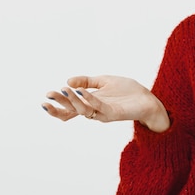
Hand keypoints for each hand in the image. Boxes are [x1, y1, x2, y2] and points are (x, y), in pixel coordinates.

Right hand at [42, 75, 169, 131]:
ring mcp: (104, 113)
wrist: (148, 98)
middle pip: (72, 110)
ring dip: (72, 101)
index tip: (45, 97)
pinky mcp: (114, 113)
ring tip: (64, 90)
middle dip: (60, 103)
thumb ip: (86, 81)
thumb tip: (68, 81)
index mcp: (91, 103)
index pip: (70, 109)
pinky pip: (99, 107)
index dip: (57, 106)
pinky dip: (89, 99)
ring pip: (83, 110)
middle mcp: (95, 110)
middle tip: (50, 94)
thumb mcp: (104, 81)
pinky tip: (82, 92)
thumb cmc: (127, 91)